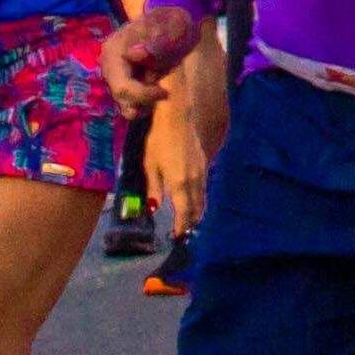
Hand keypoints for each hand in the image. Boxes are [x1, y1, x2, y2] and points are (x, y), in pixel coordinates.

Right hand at [104, 1, 202, 115]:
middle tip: (164, 91)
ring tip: (159, 87)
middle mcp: (109, 65)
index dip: (144, 94)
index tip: (165, 91)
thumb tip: (134, 54)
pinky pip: (130, 103)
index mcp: (114, 50)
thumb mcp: (172, 29)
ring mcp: (115, 74)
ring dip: (144, 102)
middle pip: (121, 97)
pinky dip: (144, 101)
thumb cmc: (173, 23)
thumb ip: (156, 43)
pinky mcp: (123, 81)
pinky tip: (155, 89)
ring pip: (124, 104)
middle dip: (144, 98)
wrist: (174, 22)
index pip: (122, 87)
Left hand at [144, 90, 207, 237]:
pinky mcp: (204, 165)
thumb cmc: (159, 140)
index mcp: (180, 184)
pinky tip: (194, 201)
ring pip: (202, 200)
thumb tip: (154, 209)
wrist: (178, 118)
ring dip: (197, 213)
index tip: (177, 236)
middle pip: (197, 209)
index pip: (184, 213)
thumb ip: (154, 188)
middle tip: (183, 233)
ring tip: (189, 222)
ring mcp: (201, 173)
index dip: (181, 226)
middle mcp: (194, 181)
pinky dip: (200, 200)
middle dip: (191, 223)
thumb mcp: (150, 165)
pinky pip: (204, 189)